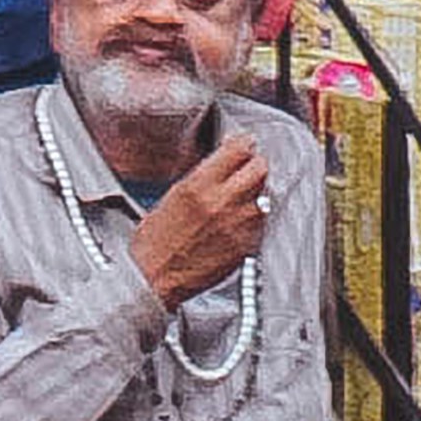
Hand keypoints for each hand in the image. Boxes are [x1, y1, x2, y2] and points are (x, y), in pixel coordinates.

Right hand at [131, 124, 272, 312]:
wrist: (154, 277)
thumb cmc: (155, 243)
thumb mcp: (173, 196)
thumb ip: (202, 178)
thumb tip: (222, 165)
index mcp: (199, 185)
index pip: (239, 148)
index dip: (243, 143)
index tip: (244, 144)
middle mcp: (223, 202)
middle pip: (260, 168)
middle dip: (255, 165)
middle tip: (247, 169)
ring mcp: (238, 224)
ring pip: (265, 196)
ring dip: (256, 193)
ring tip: (240, 200)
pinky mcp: (246, 246)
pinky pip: (261, 223)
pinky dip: (254, 219)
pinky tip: (238, 223)